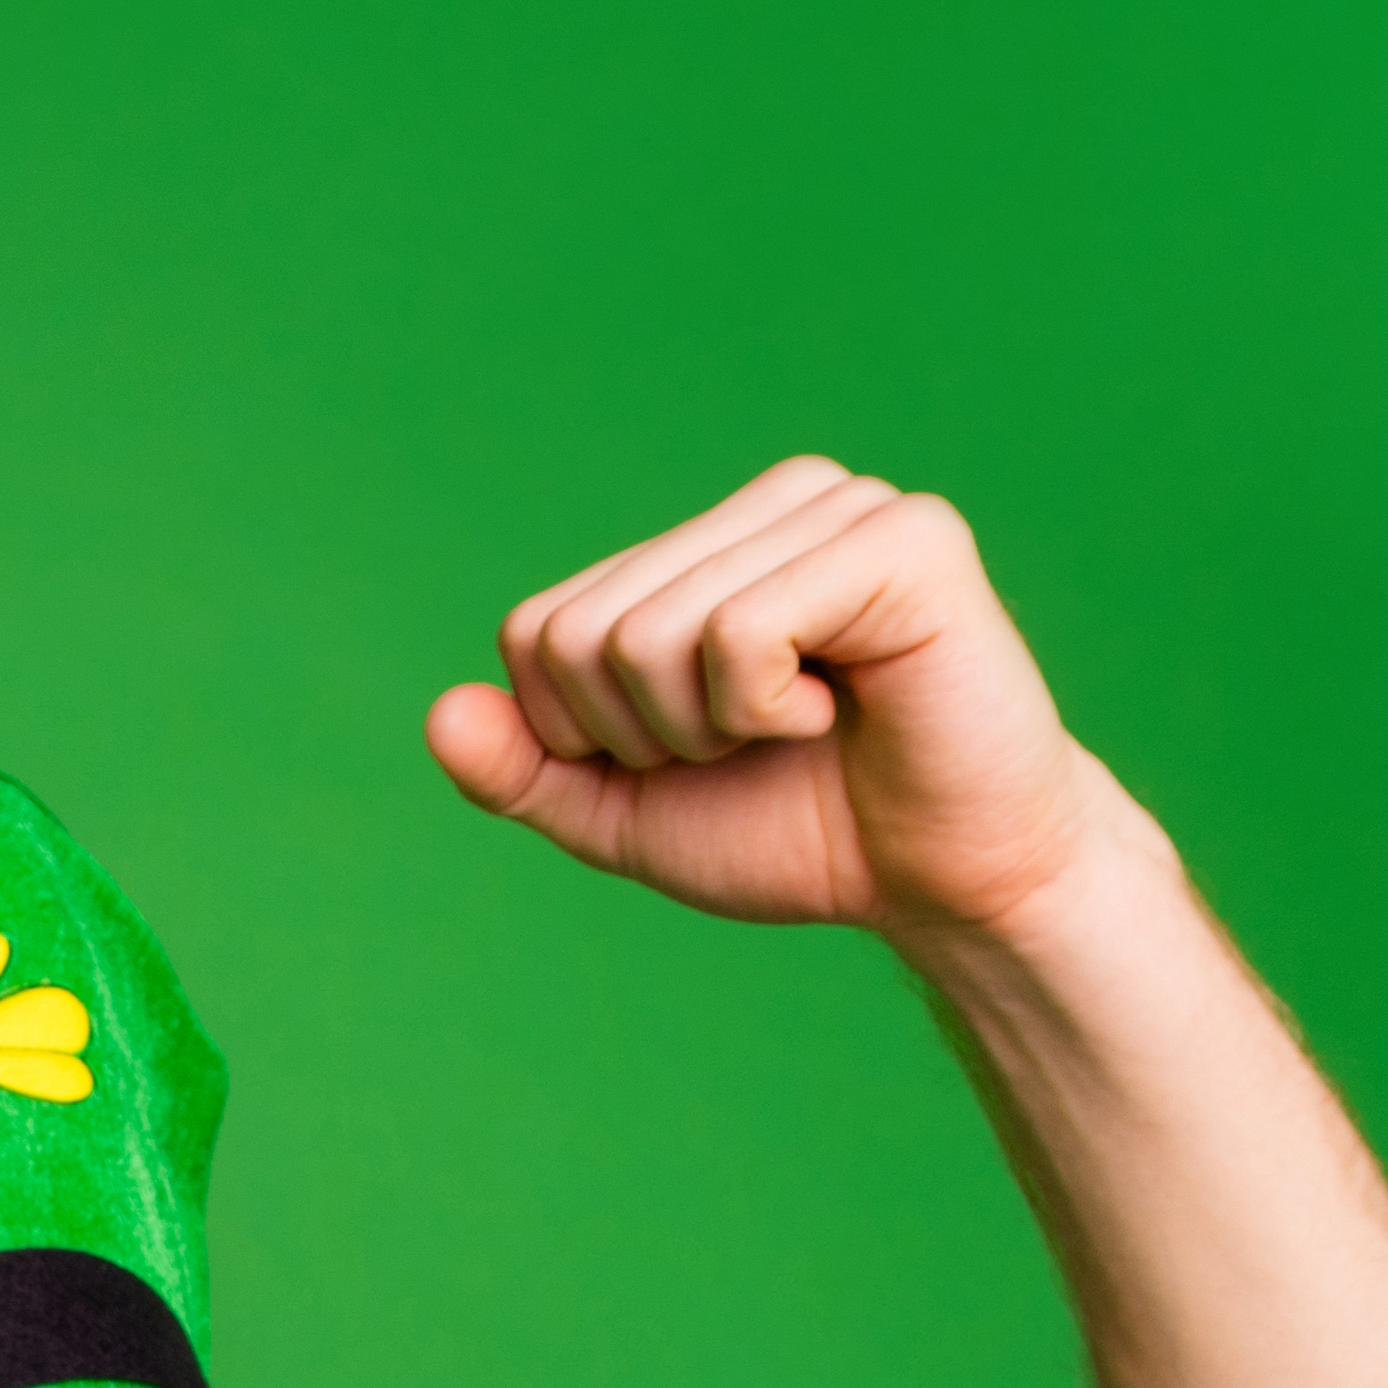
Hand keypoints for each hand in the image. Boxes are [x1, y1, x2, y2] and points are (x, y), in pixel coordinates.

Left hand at [426, 459, 1142, 950]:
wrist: (946, 885)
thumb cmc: (802, 833)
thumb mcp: (630, 815)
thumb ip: (527, 771)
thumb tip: (440, 714)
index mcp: (706, 544)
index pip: (539, 630)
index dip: (584, 735)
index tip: (696, 753)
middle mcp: (774, 502)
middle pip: (583, 633)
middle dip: (646, 736)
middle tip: (754, 746)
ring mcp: (844, 507)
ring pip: (652, 632)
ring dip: (708, 727)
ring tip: (801, 726)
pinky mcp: (906, 541)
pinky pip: (738, 630)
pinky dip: (765, 706)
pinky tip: (840, 706)